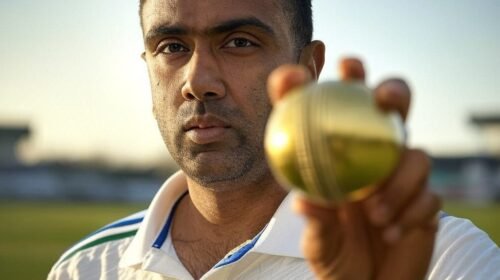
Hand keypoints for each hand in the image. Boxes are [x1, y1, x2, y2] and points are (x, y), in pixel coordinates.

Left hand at [267, 58, 440, 279]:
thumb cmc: (335, 251)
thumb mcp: (316, 239)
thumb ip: (315, 220)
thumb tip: (304, 201)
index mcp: (344, 153)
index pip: (335, 107)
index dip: (317, 87)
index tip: (296, 78)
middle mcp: (376, 155)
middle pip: (394, 107)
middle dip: (393, 91)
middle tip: (382, 98)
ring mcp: (404, 176)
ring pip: (418, 154)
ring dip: (398, 182)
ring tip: (373, 214)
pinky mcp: (427, 202)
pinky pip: (429, 197)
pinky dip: (410, 213)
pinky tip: (390, 233)